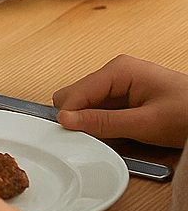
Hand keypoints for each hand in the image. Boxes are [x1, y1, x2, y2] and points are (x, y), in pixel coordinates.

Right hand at [53, 55, 187, 147]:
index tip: (64, 138)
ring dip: (94, 124)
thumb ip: (104, 123)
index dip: (68, 116)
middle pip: (77, 97)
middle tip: (94, 140)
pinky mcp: (127, 98)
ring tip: (113, 139)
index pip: (74, 92)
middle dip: (79, 119)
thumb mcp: (146, 124)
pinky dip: (106, 126)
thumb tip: (67, 120)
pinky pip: (103, 112)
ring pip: (88, 106)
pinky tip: (120, 136)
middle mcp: (116, 73)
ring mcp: (121, 85)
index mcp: (118, 70)